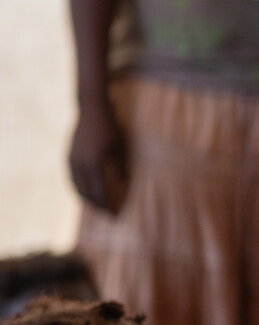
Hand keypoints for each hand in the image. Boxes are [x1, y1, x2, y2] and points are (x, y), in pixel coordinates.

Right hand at [69, 97, 127, 213]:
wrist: (91, 109)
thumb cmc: (111, 126)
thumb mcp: (121, 147)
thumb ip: (122, 167)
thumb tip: (124, 186)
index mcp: (95, 162)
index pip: (100, 191)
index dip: (107, 204)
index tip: (115, 214)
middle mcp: (80, 164)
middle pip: (87, 192)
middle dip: (97, 205)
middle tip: (107, 216)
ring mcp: (72, 160)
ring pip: (77, 186)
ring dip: (86, 199)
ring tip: (96, 208)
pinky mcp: (69, 156)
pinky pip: (72, 178)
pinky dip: (78, 188)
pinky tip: (85, 193)